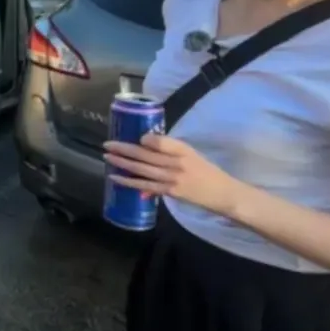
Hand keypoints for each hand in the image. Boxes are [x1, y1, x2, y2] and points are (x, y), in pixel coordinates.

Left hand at [103, 134, 243, 217]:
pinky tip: (115, 177)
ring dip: (122, 163)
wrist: (223, 194)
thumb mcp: (191, 154)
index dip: (147, 139)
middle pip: (145, 154)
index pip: (162, 141)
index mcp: (183, 150)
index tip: (136, 136)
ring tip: (107, 157)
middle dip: (123, 149)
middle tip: (107, 144)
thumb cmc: (206, 172)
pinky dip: (129, 181)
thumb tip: (145, 144)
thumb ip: (169, 150)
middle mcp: (177, 163)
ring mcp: (172, 178)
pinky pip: (145, 186)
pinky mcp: (170, 192)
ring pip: (142, 170)